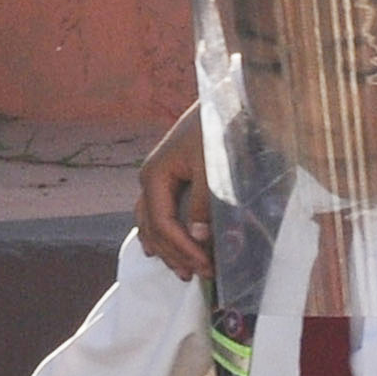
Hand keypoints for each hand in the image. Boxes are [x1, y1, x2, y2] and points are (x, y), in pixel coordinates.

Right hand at [137, 109, 211, 282]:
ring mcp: (157, 177)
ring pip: (151, 222)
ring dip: (167, 248)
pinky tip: (163, 248)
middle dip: (176, 255)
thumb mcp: (213, 168)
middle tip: (201, 276)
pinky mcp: (169, 176)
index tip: (206, 268)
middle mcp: (150, 178)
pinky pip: (157, 212)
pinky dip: (162, 233)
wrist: (226, 99)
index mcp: (155, 175)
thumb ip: (205, 204)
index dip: (183, 250)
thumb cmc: (219, 129)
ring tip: (184, 270)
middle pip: (153, 229)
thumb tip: (199, 238)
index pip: (163, 225)